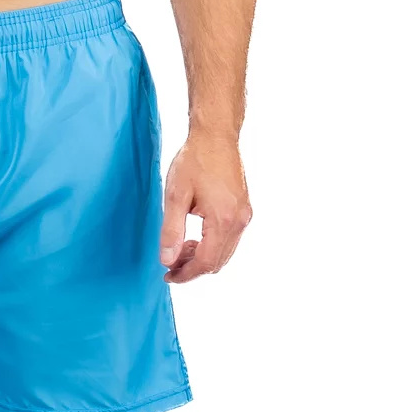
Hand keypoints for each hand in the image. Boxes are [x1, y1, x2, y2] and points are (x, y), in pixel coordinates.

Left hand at [160, 129, 251, 282]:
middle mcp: (239, 221)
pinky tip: (195, 237)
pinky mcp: (244, 210)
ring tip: (180, 248)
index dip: (185, 274)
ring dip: (202, 258)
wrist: (216, 136)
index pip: (206, 262)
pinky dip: (212, 246)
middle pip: (217, 262)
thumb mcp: (175, 196)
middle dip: (193, 268)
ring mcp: (245, 216)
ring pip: (225, 253)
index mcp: (224, 219)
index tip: (168, 276)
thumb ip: (171, 230)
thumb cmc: (194, 160)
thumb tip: (167, 260)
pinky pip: (229, 240)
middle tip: (169, 263)